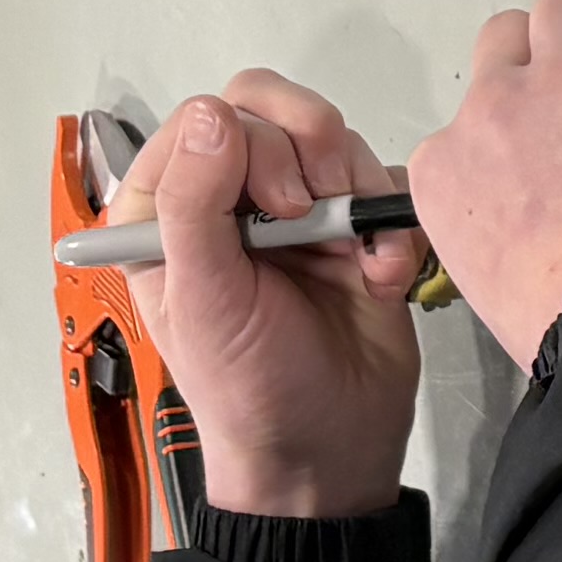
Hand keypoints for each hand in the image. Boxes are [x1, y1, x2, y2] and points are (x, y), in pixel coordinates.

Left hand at [109, 72, 424, 518]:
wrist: (329, 452)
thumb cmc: (247, 387)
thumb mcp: (203, 300)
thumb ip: (194, 204)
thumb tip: (212, 114)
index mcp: (168, 210)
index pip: (207, 118)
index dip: (252, 145)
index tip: (278, 210)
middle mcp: (229, 197)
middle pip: (272, 108)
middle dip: (310, 150)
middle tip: (317, 218)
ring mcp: (296, 210)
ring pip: (333, 137)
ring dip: (357, 192)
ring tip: (360, 262)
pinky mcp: (354, 228)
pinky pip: (383, 182)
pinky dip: (393, 222)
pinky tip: (384, 277)